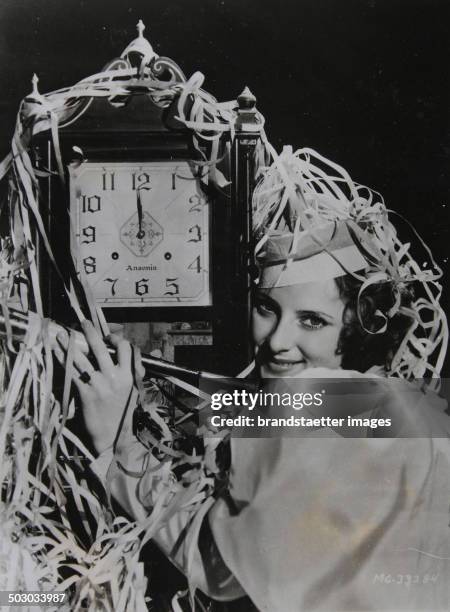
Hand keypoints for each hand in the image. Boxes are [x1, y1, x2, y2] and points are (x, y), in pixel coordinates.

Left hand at [55, 320, 143, 454]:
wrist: (113, 436)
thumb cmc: (124, 412)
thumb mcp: (136, 390)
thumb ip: (139, 369)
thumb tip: (158, 351)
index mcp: (129, 375)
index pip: (126, 348)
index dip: (117, 339)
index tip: (109, 336)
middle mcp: (115, 378)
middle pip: (101, 348)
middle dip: (91, 332)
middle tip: (83, 323)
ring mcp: (99, 385)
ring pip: (82, 358)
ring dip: (70, 344)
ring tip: (62, 335)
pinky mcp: (85, 394)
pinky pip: (72, 373)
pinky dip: (63, 361)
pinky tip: (56, 353)